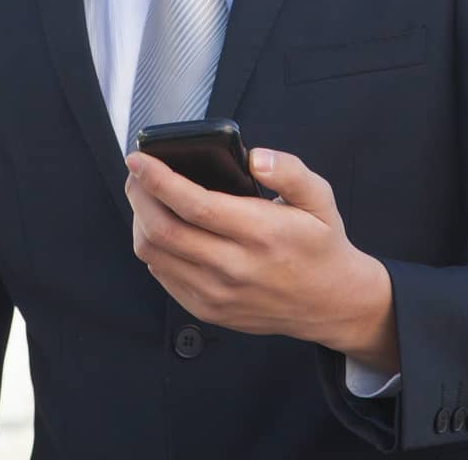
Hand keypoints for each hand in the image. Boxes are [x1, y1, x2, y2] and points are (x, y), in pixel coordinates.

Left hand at [123, 146, 398, 371]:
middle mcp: (234, 267)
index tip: (138, 158)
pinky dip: (153, 247)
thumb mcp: (318, 197)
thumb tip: (254, 157)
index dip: (158, 179)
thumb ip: (289, 171)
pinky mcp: (208, 310)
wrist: (331, 303)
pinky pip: (163, 276)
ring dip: (140, 220)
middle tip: (136, 172)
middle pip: (162, 231)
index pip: (194, 205)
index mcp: (260, 233)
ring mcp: (217, 294)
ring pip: (154, 255)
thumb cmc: (320, 243)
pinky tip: (162, 227)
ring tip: (145, 196)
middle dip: (139, 195)